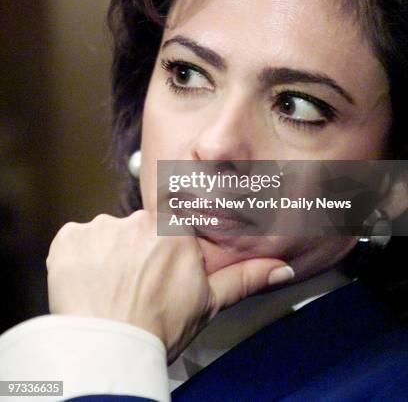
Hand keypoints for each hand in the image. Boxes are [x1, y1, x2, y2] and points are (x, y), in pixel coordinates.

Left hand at [47, 210, 291, 361]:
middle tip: (138, 282)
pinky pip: (77, 239)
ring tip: (112, 287)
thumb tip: (281, 267)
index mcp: (173, 230)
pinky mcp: (69, 238)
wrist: (109, 351)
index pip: (173, 212)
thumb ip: (244, 277)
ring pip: (109, 233)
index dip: (167, 232)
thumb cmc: (157, 329)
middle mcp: (138, 220)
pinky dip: (81, 257)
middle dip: (139, 249)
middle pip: (140, 227)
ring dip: (109, 254)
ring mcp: (101, 227)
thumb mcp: (207, 302)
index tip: (161, 249)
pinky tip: (90, 282)